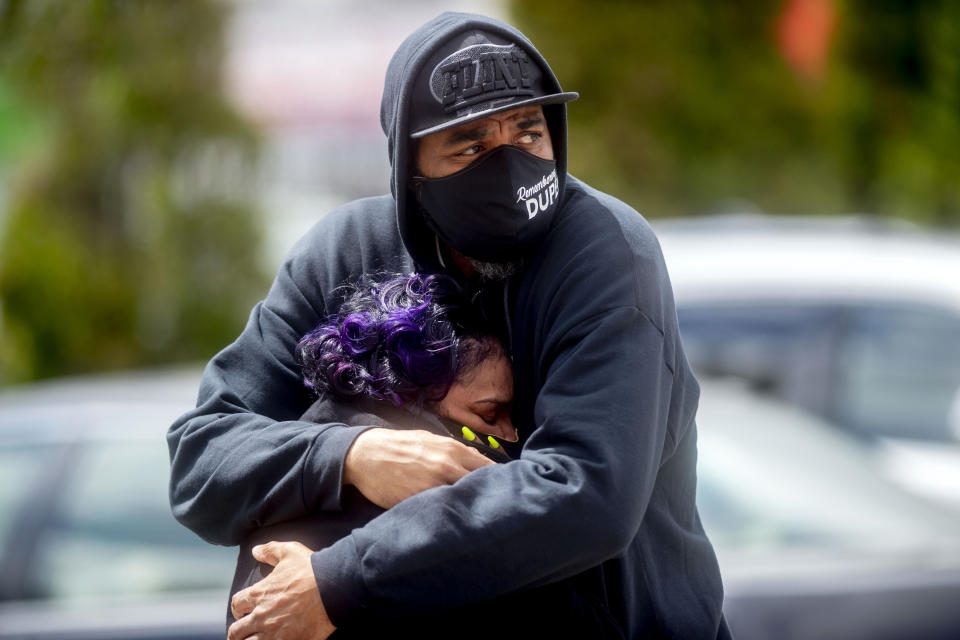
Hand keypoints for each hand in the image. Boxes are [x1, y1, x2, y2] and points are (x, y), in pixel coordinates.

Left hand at [229, 541, 334, 639]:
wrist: (334, 588)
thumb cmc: (312, 570)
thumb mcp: (290, 552)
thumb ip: (270, 550)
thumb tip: (255, 551)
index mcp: (259, 594)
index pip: (237, 604)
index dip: (238, 608)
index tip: (242, 612)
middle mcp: (261, 616)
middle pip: (237, 631)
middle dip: (238, 632)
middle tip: (243, 632)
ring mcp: (273, 633)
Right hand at [344, 428, 493, 507]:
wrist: (366, 455)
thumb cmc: (399, 446)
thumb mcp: (430, 440)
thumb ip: (456, 450)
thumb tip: (478, 459)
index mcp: (453, 450)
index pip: (489, 468)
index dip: (498, 481)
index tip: (503, 491)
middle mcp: (448, 467)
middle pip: (482, 486)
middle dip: (489, 497)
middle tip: (495, 509)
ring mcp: (434, 485)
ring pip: (465, 501)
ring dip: (471, 509)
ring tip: (477, 518)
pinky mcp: (419, 502)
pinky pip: (442, 512)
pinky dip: (449, 517)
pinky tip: (453, 522)